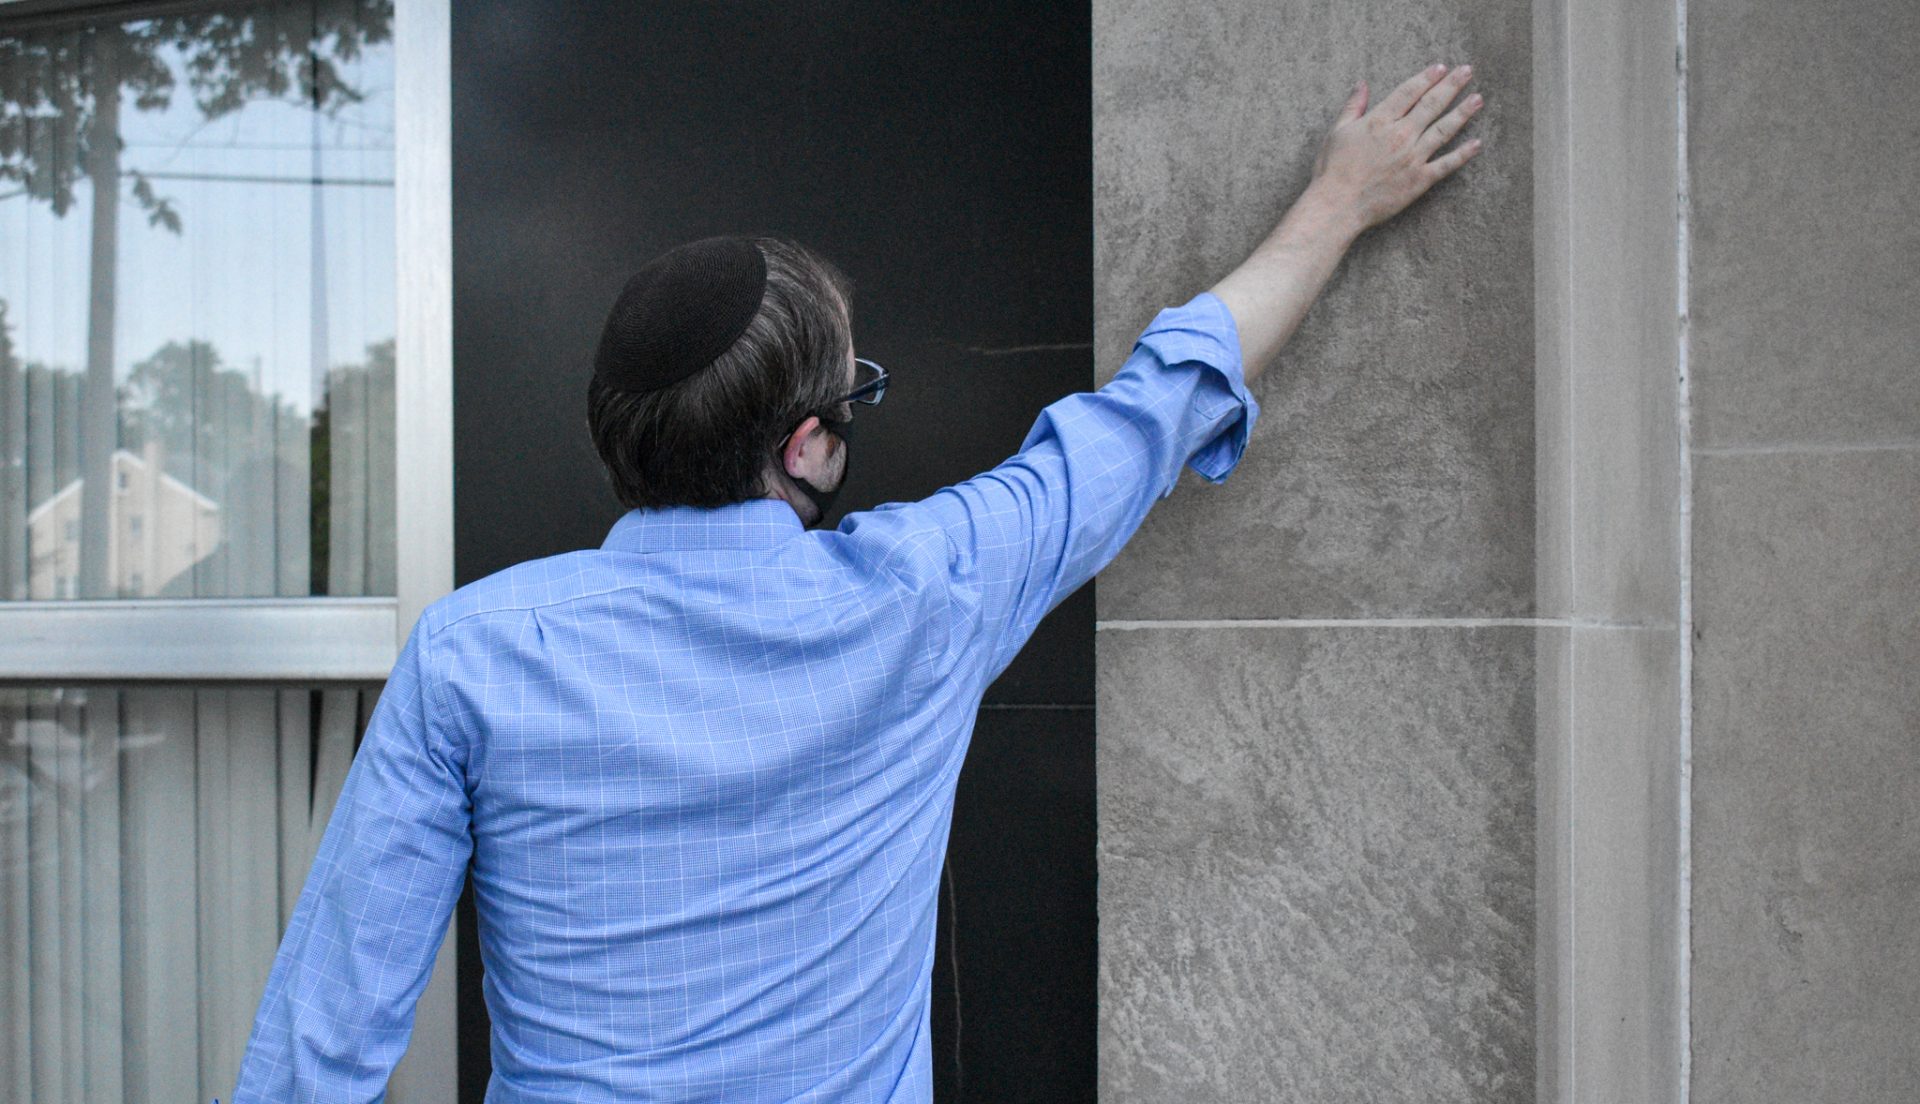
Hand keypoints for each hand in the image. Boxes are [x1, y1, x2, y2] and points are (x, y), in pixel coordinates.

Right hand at [1308, 63, 1484, 233]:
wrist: (1338, 205)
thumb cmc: (1332, 169)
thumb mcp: (1337, 131)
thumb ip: (1353, 106)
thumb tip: (1362, 84)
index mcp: (1380, 120)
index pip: (1409, 91)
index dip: (1426, 77)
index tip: (1441, 67)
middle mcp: (1401, 134)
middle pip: (1432, 104)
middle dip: (1451, 85)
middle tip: (1467, 71)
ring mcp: (1413, 157)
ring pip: (1444, 129)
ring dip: (1463, 112)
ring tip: (1478, 99)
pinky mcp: (1419, 180)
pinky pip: (1446, 164)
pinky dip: (1463, 154)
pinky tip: (1477, 144)